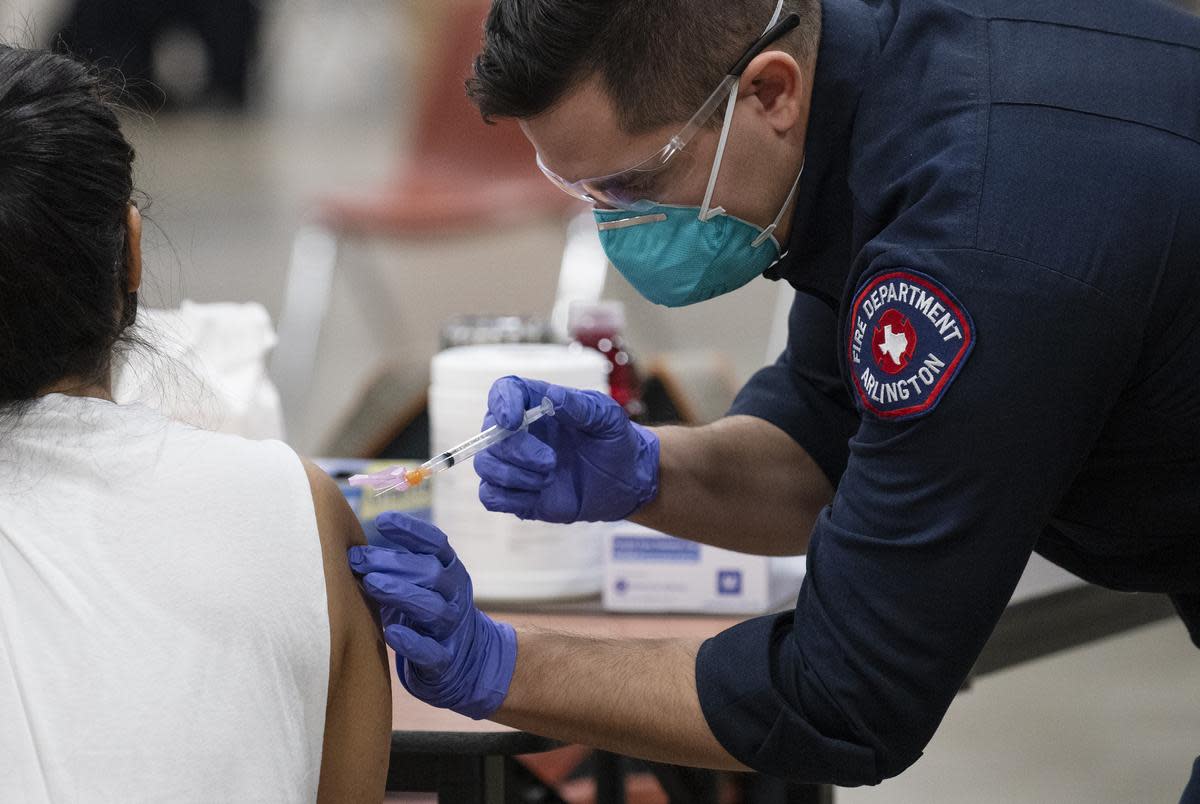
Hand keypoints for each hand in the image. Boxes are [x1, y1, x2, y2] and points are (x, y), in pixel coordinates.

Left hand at [348, 512, 515, 719]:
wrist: (465, 659)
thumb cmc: (427, 612)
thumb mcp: (420, 583)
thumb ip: (397, 567)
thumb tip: (353, 549)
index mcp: (450, 570)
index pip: (436, 543)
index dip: (411, 531)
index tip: (382, 520)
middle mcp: (455, 595)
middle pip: (430, 572)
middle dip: (393, 563)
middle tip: (359, 559)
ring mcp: (452, 627)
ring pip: (432, 608)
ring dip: (401, 593)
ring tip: (371, 584)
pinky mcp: (445, 660)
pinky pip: (431, 651)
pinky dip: (412, 642)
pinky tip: (391, 633)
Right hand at [474, 376, 659, 522]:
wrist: (625, 482)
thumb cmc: (614, 441)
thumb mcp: (608, 418)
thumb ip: (581, 406)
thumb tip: (552, 397)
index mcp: (536, 403)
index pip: (503, 391)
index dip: (501, 403)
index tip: (513, 420)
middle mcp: (518, 431)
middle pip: (490, 434)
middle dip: (518, 451)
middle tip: (551, 462)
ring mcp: (514, 463)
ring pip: (485, 465)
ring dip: (514, 475)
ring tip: (549, 479)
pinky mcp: (515, 493)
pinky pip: (490, 496)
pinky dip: (509, 498)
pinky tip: (537, 496)